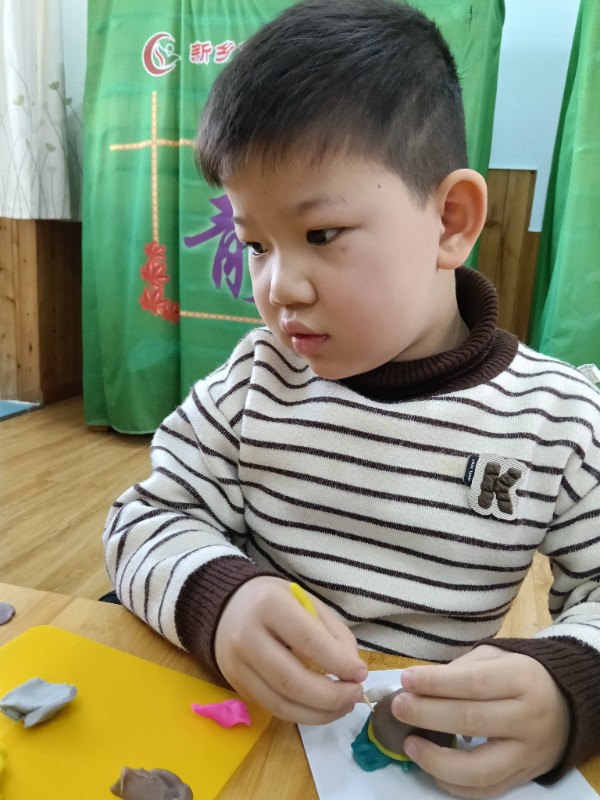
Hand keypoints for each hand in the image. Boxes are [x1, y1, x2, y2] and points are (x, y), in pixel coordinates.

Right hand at [214, 576, 367, 723]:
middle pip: (293, 681)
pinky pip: (274, 709)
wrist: (229, 607)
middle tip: (355, 695)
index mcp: (268, 605)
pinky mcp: (236, 686)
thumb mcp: (307, 602)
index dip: (339, 663)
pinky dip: (303, 714)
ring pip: (282, 703)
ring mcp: (237, 666)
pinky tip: (322, 708)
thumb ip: (334, 633)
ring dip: (320, 713)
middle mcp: (246, 637)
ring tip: (344, 706)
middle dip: (332, 696)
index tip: (362, 674)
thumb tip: (355, 671)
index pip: (308, 641)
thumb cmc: (276, 602)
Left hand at [392, 645, 569, 797]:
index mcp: (522, 679)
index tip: (406, 679)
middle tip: (398, 706)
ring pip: (478, 768)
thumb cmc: (520, 675)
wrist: (565, 707)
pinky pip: (484, 790)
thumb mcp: (496, 658)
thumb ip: (461, 669)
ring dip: (436, 759)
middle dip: (427, 713)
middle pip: (471, 720)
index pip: (474, 683)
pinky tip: (429, 765)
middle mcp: (527, 718)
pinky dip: (452, 783)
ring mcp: (527, 754)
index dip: (436, 682)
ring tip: (409, 742)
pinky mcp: (522, 778)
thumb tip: (419, 685)